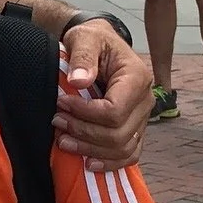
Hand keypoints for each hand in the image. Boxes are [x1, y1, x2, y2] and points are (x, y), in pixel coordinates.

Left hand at [54, 21, 151, 171]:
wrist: (99, 44)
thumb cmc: (92, 40)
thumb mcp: (84, 38)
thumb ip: (82, 57)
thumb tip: (78, 82)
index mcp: (136, 78)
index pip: (114, 110)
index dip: (85, 113)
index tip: (60, 104)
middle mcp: (146, 100)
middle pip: (118, 134)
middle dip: (83, 132)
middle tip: (56, 122)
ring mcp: (143, 117)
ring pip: (123, 148)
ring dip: (91, 150)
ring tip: (63, 141)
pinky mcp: (135, 128)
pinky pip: (130, 154)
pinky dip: (110, 162)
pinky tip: (88, 164)